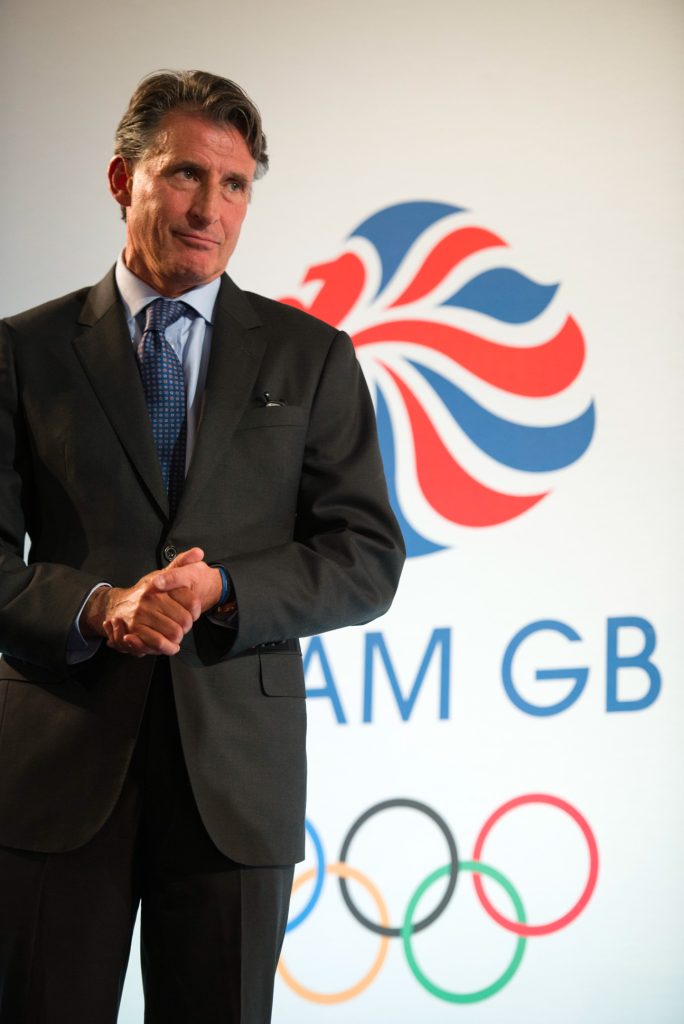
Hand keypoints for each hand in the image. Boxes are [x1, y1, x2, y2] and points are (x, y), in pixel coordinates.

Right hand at [83, 548, 215, 656]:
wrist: (118, 606)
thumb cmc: (147, 592)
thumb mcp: (162, 574)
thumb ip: (181, 563)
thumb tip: (199, 552)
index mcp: (160, 584)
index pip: (192, 600)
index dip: (196, 610)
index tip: (194, 612)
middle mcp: (150, 599)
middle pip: (185, 620)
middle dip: (187, 626)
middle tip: (183, 626)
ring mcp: (141, 615)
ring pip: (174, 633)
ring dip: (178, 637)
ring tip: (176, 635)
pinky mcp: (135, 631)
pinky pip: (159, 643)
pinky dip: (168, 647)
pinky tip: (170, 645)